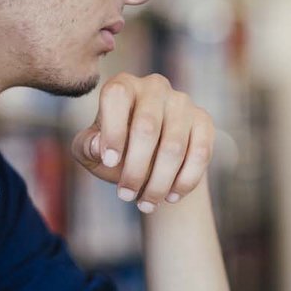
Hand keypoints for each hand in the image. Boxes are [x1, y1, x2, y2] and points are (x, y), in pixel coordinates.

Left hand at [71, 73, 214, 212]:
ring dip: (159, 182)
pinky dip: (185, 180)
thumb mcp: (91, 150)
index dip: (113, 130)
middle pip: (146, 127)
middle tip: (125, 195)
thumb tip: (99, 145)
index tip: (108, 162)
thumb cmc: (116, 150)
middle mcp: (154, 87)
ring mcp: (182, 103)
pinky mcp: (203, 121)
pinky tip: (171, 197)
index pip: (117, 97)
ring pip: (174, 146)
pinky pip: (200, 153)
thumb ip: (86, 145)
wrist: (152, 158)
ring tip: (146, 204)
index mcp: (123, 86)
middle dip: (135, 169)